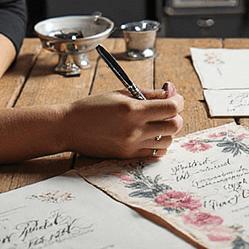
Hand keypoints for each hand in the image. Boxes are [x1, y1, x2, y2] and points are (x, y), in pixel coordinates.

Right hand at [63, 81, 183, 158]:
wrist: (70, 128)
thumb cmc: (93, 107)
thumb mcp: (120, 93)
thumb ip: (147, 94)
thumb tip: (170, 94)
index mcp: (133, 110)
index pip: (171, 107)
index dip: (178, 100)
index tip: (174, 97)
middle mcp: (134, 129)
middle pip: (174, 125)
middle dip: (176, 116)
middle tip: (168, 110)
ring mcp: (132, 145)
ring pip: (168, 141)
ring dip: (168, 131)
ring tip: (157, 123)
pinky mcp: (128, 155)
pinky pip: (155, 153)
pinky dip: (159, 144)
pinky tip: (151, 135)